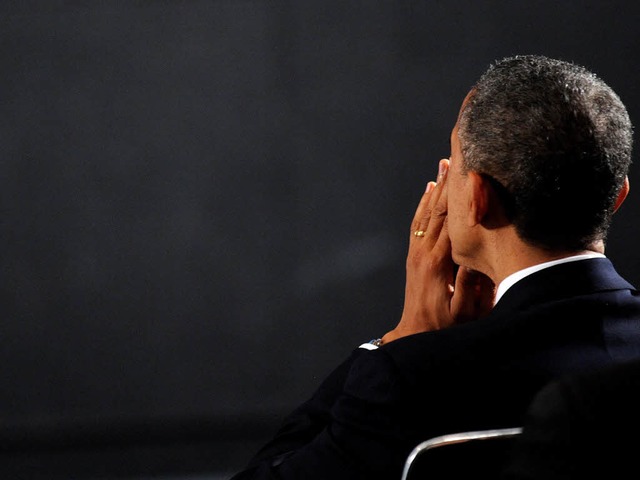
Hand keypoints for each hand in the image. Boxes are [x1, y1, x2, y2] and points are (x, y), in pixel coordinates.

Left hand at [381, 159, 494, 343]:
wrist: (415, 334)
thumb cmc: (446, 326)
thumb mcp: (466, 312)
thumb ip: (474, 285)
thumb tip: (479, 252)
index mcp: (439, 262)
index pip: (451, 222)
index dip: (460, 196)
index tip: (470, 172)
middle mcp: (424, 252)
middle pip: (438, 210)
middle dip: (448, 182)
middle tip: (458, 155)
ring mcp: (416, 252)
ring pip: (427, 212)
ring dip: (435, 187)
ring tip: (444, 163)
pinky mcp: (414, 255)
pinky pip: (417, 223)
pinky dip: (424, 203)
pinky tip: (430, 188)